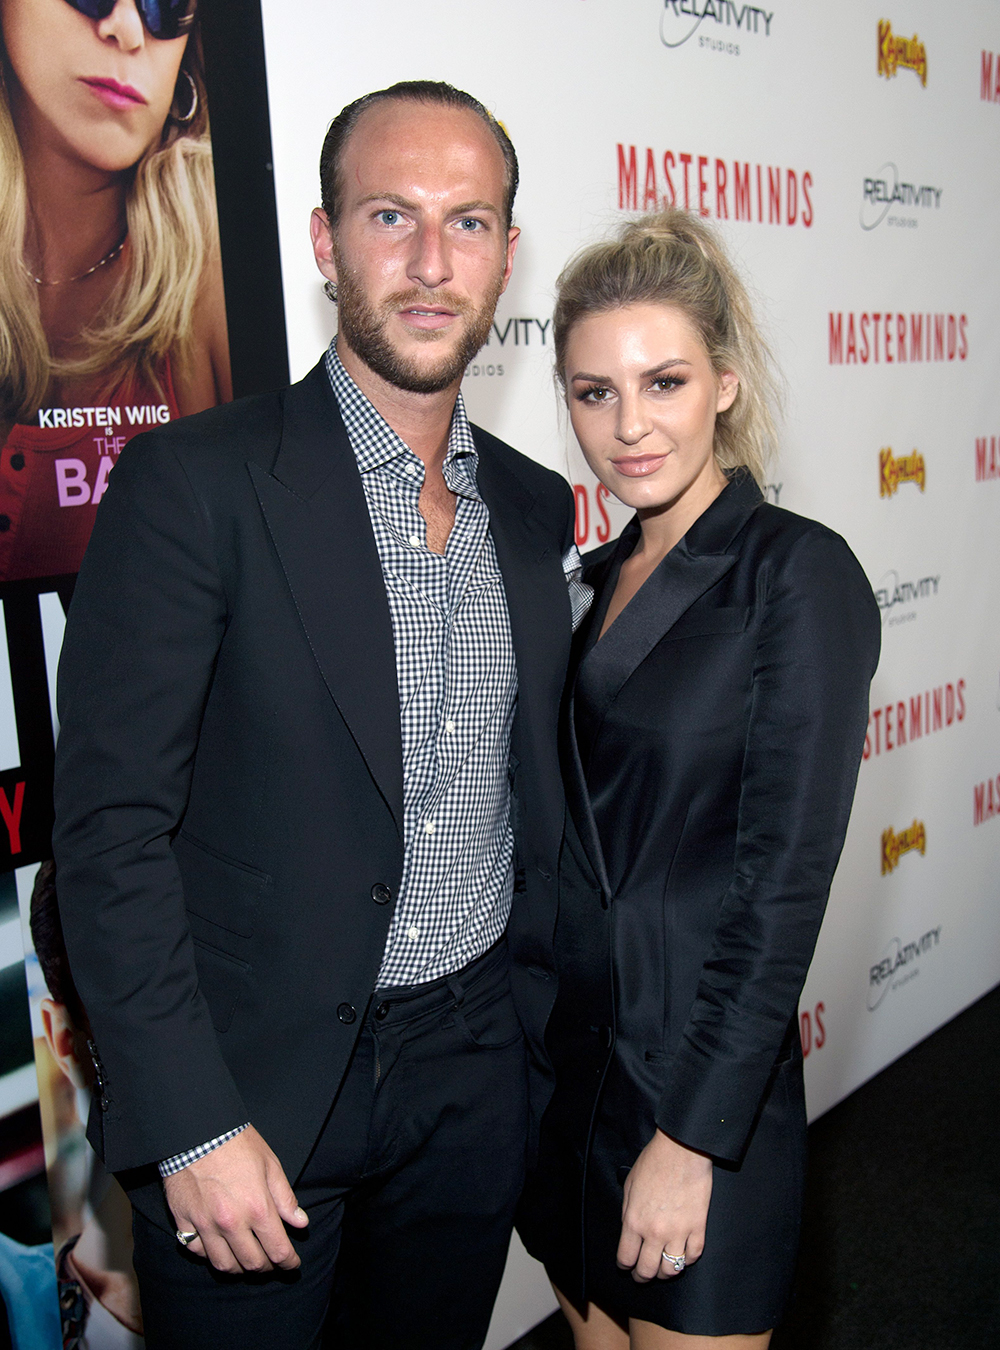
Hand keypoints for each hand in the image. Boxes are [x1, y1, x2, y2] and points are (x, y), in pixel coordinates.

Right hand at [163, 1125, 308, 1273]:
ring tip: (247, 1259)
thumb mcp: (270, 1165)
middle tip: (272, 1262)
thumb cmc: (237, 1144)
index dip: (288, 1262)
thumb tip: (300, 1223)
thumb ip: (285, 1198)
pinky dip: (210, 1255)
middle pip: (252, 1264)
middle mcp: (231, 1222)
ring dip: (239, 1268)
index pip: (278, 1251)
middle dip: (267, 1268)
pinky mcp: (184, 1222)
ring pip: (224, 1265)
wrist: (198, 1130)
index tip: (292, 1264)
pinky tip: (219, 1247)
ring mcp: (205, 1225)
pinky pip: (197, 1252)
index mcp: (257, 1208)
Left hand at [617, 1129, 712, 1282]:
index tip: (625, 1266)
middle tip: (642, 1275)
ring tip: (662, 1269)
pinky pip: (693, 1256)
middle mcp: (655, 1232)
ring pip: (671, 1269)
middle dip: (642, 1276)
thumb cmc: (653, 1162)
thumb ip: (627, 1212)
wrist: (681, 1150)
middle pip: (647, 1270)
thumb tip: (629, 1231)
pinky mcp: (698, 1227)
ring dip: (665, 1273)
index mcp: (634, 1221)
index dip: (624, 1266)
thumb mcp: (629, 1185)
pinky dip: (687, 1261)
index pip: (626, 1258)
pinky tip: (682, 1256)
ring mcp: (678, 1232)